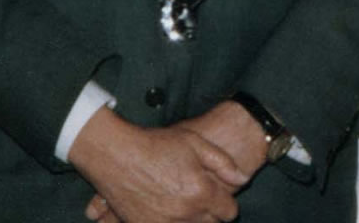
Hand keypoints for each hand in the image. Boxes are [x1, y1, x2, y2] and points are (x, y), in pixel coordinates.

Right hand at [68, 108, 245, 222]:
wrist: (116, 154)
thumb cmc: (156, 145)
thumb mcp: (196, 143)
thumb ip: (224, 164)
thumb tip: (243, 179)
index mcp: (201, 192)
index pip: (229, 212)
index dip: (226, 203)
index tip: (219, 196)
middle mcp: (185, 213)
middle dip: (211, 213)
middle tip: (201, 198)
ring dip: (191, 220)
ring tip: (184, 203)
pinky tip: (167, 210)